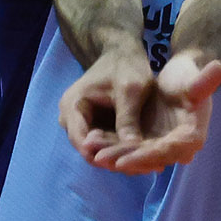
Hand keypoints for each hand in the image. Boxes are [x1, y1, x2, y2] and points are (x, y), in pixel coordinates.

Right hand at [58, 40, 155, 161]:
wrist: (122, 52)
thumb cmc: (126, 65)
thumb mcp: (131, 90)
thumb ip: (128, 119)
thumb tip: (133, 149)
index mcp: (72, 107)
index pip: (83, 142)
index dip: (105, 156)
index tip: (131, 165)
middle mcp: (71, 119)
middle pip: (89, 150)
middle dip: (116, 160)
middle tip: (146, 169)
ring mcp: (81, 124)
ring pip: (98, 150)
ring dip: (121, 158)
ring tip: (150, 166)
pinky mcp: (94, 126)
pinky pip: (105, 144)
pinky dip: (123, 150)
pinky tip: (146, 156)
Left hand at [92, 51, 220, 174]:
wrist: (179, 77)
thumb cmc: (187, 76)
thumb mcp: (193, 78)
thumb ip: (203, 80)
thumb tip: (218, 67)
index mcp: (192, 137)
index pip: (167, 152)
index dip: (144, 157)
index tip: (123, 160)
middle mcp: (176, 147)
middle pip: (148, 158)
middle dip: (123, 159)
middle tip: (98, 158)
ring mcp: (160, 146)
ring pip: (135, 155)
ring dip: (113, 154)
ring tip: (90, 151)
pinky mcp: (147, 142)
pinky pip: (128, 147)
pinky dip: (111, 146)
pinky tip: (91, 141)